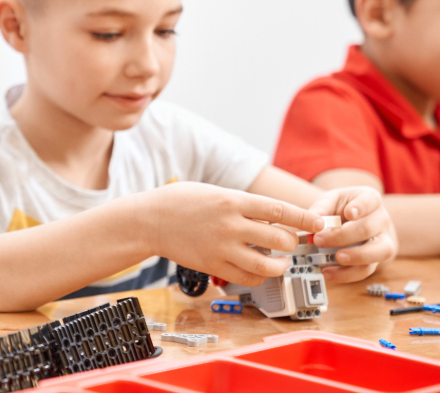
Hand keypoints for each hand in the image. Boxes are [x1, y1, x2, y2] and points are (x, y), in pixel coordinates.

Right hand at [148, 182, 324, 287]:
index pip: (279, 210)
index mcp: (232, 200)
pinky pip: (247, 277)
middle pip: (279, 239)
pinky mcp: (213, 264)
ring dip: (280, 264)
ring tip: (280, 262)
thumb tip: (274, 215)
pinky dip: (259, 276)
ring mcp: (221, 247)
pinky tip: (257, 269)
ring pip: (267, 263)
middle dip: (291, 243)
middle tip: (290, 243)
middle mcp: (230, 224)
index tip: (318, 223)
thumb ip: (243, 204)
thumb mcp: (215, 192)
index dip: (304, 218)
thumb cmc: (181, 202)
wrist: (149, 220)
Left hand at [309, 186, 396, 282]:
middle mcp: (381, 220)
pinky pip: (367, 270)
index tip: (349, 213)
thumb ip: (322, 207)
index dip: (360, 207)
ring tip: (335, 258)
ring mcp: (384, 241)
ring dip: (355, 257)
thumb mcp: (332, 201)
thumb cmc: (343, 209)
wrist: (358, 223)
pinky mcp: (377, 260)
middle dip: (342, 236)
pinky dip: (347, 274)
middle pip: (367, 229)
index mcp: (370, 200)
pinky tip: (329, 272)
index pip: (370, 200)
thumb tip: (313, 218)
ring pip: (378, 251)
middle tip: (319, 240)